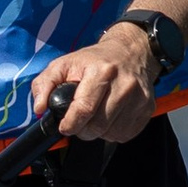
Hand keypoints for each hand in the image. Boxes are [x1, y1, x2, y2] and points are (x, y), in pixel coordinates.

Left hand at [31, 23, 158, 144]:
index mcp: (102, 71)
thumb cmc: (96, 60)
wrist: (131, 51)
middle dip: (83, 130)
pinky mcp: (148, 108)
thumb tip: (39, 109)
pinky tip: (111, 117)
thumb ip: (45, 84)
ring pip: (112, 133)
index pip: (84, 109)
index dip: (70, 124)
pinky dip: (114, 131)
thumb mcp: (65, 63)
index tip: (65, 126)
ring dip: (99, 131)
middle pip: (98, 126)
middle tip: (79, 121)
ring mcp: (139, 98)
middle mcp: (124, 84)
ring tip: (96, 115)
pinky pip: (126, 134)